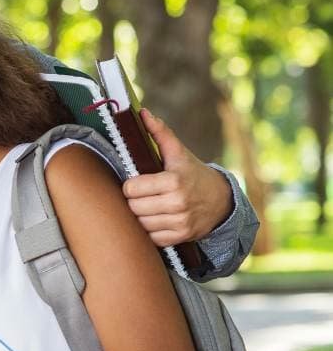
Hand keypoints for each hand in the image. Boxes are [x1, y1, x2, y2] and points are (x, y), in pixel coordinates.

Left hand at [122, 109, 232, 246]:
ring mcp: (180, 223)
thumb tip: (142, 113)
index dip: (130, 185)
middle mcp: (178, 204)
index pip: (131, 189)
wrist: (221, 200)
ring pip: (140, 223)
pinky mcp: (180, 237)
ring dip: (140, 216)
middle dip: (133, 201)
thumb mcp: (178, 153)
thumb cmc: (192, 173)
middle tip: (141, 195)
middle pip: (133, 207)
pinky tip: (156, 219)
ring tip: (147, 206)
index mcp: (174, 181)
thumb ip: (160, 134)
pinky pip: (150, 237)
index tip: (137, 182)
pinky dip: (149, 230)